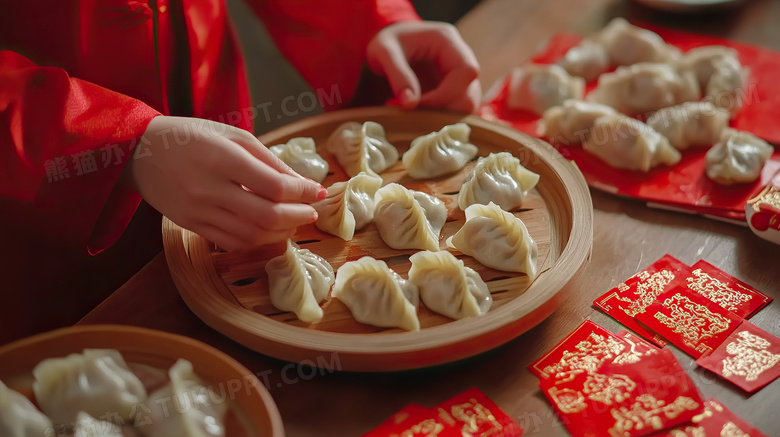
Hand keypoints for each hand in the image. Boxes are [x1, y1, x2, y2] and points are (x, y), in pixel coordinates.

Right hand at [123, 116, 324, 250]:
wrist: (139, 152)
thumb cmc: (190, 136)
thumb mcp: (232, 135)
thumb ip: (269, 160)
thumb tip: (303, 183)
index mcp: (222, 158)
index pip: (274, 185)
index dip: (302, 192)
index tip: (317, 191)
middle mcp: (209, 188)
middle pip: (267, 215)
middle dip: (298, 217)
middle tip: (311, 211)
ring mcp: (198, 211)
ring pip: (252, 234)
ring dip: (281, 232)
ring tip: (294, 222)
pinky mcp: (191, 226)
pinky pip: (233, 242)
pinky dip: (258, 240)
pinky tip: (270, 230)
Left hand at [366, 21, 480, 112]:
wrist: (389, 45)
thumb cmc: (387, 43)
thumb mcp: (383, 51)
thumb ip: (397, 74)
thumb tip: (410, 103)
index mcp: (448, 40)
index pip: (466, 71)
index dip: (446, 94)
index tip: (418, 105)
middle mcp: (461, 56)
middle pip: (471, 93)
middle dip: (445, 111)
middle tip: (416, 117)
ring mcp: (461, 75)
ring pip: (467, 105)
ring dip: (443, 118)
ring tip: (417, 117)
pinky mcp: (456, 89)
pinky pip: (457, 110)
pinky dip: (441, 118)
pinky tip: (421, 116)